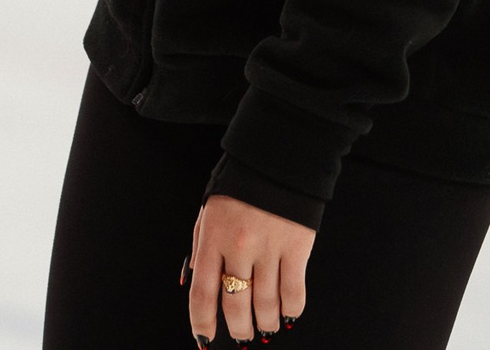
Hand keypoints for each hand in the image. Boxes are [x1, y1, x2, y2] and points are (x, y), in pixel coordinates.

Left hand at [189, 194, 312, 344]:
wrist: (276, 158)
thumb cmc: (238, 187)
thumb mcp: (208, 213)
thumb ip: (201, 249)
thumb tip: (191, 286)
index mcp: (213, 238)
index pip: (202, 292)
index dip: (202, 322)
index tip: (204, 338)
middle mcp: (239, 247)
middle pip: (236, 304)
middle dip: (238, 328)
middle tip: (241, 335)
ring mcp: (269, 249)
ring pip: (266, 304)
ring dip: (265, 323)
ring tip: (265, 326)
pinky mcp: (297, 248)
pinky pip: (294, 293)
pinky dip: (291, 310)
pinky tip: (287, 314)